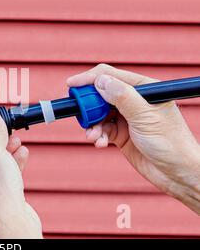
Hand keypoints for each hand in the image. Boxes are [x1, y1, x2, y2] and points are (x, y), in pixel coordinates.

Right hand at [67, 64, 199, 213]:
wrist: (177, 174)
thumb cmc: (171, 143)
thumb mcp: (145, 117)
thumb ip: (122, 96)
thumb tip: (100, 81)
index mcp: (144, 88)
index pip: (111, 76)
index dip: (90, 79)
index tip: (72, 85)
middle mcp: (134, 100)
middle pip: (101, 94)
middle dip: (89, 106)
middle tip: (81, 116)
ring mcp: (126, 117)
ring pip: (98, 113)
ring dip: (92, 124)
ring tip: (93, 136)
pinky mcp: (120, 133)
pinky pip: (101, 129)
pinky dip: (97, 135)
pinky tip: (99, 142)